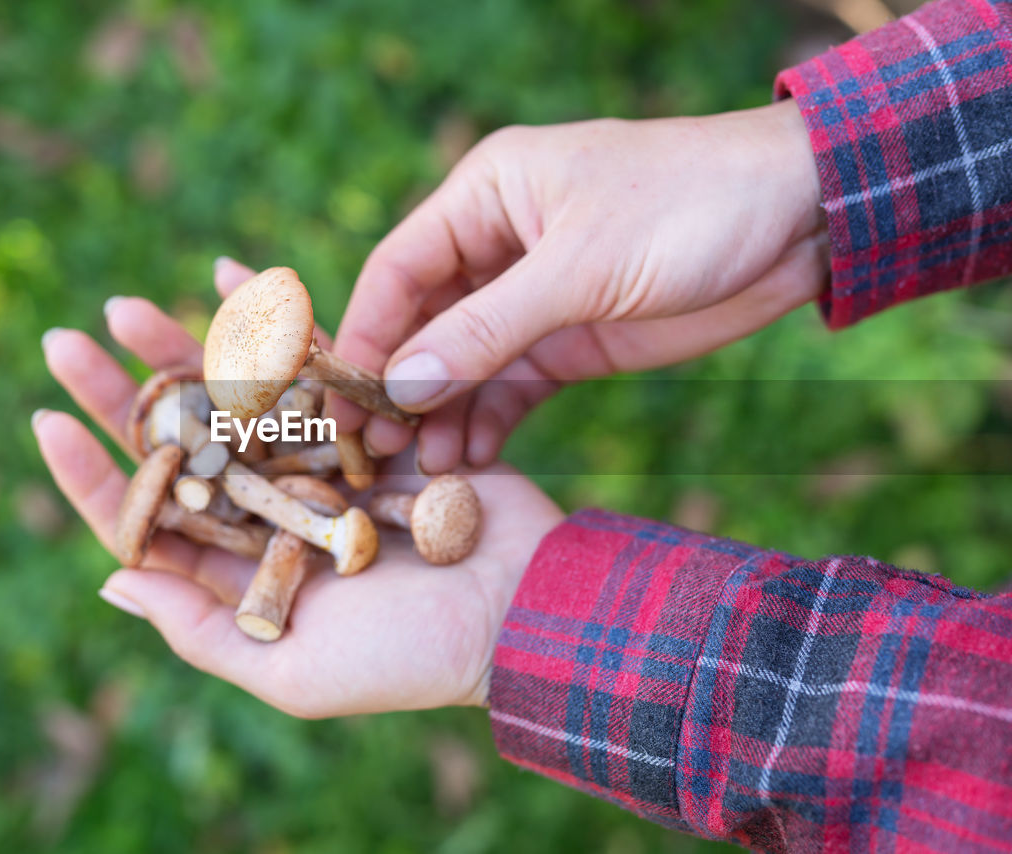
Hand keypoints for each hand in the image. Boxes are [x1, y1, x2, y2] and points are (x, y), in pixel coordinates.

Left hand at [33, 283, 563, 716]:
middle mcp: (268, 513)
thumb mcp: (294, 671)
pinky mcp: (368, 422)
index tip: (45, 421)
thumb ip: (201, 629)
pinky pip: (311, 363)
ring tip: (122, 303)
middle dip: (119, 395)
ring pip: (230, 398)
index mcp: (241, 572)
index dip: (91, 474)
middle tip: (62, 341)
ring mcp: (315, 463)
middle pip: (176, 447)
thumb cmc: (411, 659)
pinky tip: (227, 275)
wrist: (520, 610)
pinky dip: (273, 322)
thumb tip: (108, 580)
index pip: (146, 520)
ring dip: (178, 347)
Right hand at [331, 100, 825, 471]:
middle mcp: (498, 245)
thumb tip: (401, 384)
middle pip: (422, 322)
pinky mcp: (573, 341)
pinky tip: (471, 461)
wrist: (800, 219)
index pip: (399, 268)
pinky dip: (490, 422)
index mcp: (486, 197)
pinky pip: (513, 387)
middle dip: (398, 386)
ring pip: (464, 363)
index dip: (366, 335)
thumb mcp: (580, 268)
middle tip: (374, 450)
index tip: (343, 401)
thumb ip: (487, 329)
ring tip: (423, 469)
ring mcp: (535, 298)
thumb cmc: (688, 208)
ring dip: (441, 413)